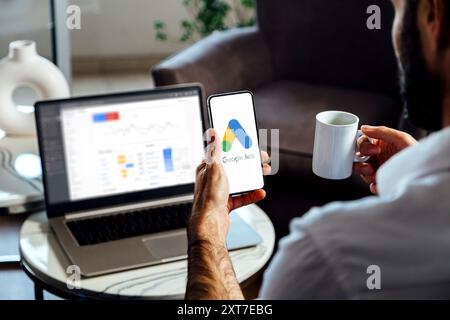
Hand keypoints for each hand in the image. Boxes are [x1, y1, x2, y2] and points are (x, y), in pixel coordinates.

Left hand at [188, 129, 269, 245]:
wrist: (211, 225)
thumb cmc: (208, 198)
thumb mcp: (214, 168)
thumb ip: (215, 150)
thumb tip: (212, 132)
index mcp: (207, 168)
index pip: (223, 153)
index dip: (236, 147)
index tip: (248, 144)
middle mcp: (212, 179)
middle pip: (234, 167)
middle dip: (249, 163)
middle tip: (261, 159)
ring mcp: (220, 191)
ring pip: (239, 181)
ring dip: (252, 177)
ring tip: (263, 173)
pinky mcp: (226, 203)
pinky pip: (241, 197)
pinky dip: (252, 194)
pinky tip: (259, 192)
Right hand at [354, 125, 416, 193]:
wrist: (424, 172)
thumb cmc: (416, 153)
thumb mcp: (401, 138)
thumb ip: (382, 131)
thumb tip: (363, 128)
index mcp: (380, 144)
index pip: (362, 143)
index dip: (363, 146)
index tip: (374, 150)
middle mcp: (377, 157)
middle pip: (358, 158)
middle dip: (360, 163)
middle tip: (370, 166)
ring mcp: (379, 170)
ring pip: (362, 172)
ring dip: (365, 174)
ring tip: (375, 175)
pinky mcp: (382, 183)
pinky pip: (371, 186)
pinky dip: (374, 186)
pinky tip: (381, 184)